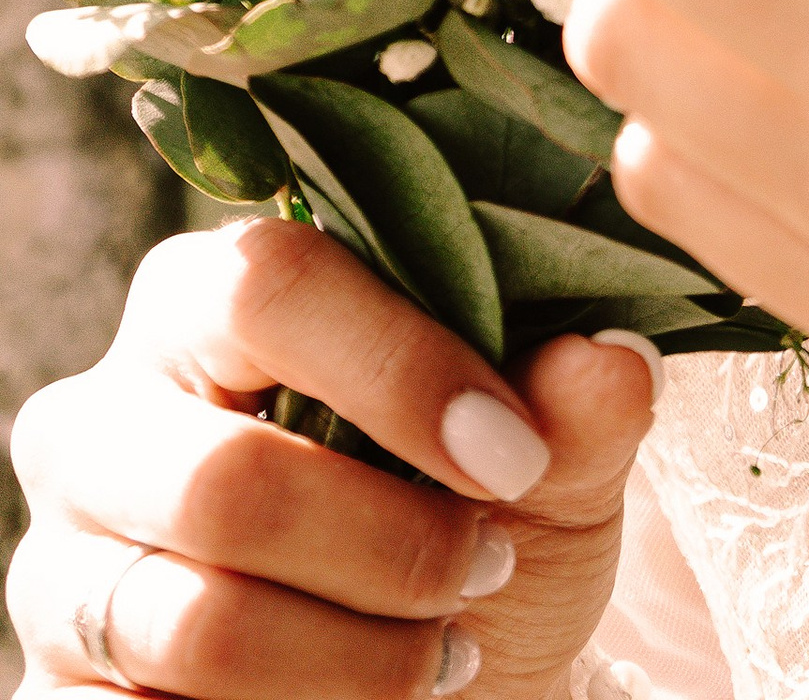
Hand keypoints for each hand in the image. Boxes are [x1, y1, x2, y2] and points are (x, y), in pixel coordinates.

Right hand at [8, 216, 657, 698]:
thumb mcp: (549, 466)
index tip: (514, 455)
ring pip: (199, 624)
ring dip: (355, 658)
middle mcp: (105, 418)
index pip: (265, 283)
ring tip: (446, 651)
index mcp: (206, 301)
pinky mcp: (61, 691)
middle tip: (488, 568)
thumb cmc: (470, 522)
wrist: (431, 677)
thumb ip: (576, 407)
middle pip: (224, 479)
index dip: (399, 370)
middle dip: (390, 547)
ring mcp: (64, 565)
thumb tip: (614, 360)